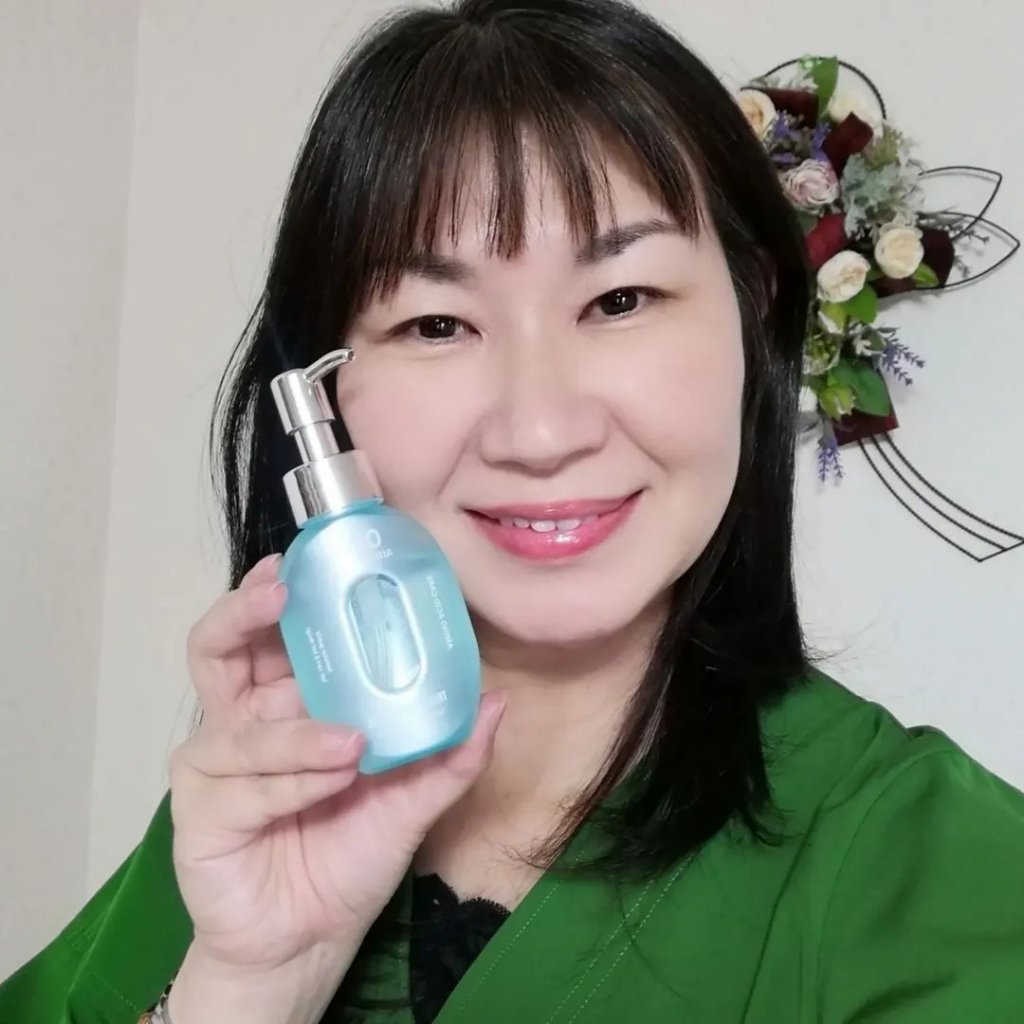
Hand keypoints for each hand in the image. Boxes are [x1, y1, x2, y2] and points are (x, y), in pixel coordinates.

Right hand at [169, 553, 504, 976]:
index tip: (305, 560)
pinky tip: (331, 782)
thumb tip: (497, 700)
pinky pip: (242, 786)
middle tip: (283, 594)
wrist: (311, 938)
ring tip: (353, 746)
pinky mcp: (200, 814)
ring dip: (298, 734)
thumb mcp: (412, 797)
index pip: (270, 632)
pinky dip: (291, 781)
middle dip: (244, 613)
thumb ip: (449, 751)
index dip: (278, 591)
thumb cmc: (349, 852)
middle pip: (217, 647)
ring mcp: (214, 767)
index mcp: (285, 701)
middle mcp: (242, 721)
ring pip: (241, 727)